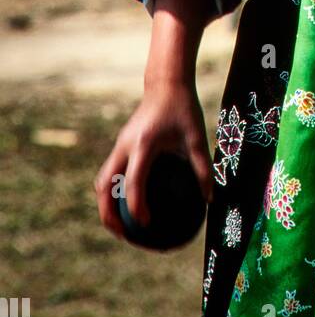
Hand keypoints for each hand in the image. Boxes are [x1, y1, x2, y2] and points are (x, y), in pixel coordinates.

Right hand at [94, 80, 213, 239]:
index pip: (134, 182)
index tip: (146, 224)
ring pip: (102, 180)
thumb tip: (210, 199)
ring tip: (120, 225)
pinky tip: (127, 203)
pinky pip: (110, 172)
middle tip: (124, 234)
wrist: (165, 82)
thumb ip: (203, 167)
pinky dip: (112, 191)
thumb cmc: (183, 107)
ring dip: (105, 204)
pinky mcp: (121, 144)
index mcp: (144, 144)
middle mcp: (125, 146)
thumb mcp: (196, 136)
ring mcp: (120, 144)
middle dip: (108, 213)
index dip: (136, 206)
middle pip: (104, 186)